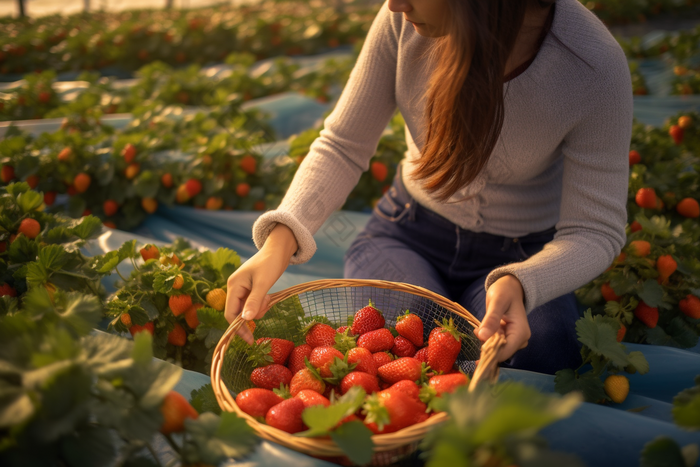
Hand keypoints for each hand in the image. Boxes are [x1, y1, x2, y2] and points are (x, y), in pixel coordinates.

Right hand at [224, 224, 297, 343]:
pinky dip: (259, 304)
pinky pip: (251, 303)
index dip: (238, 328)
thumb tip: (246, 319)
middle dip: (252, 314)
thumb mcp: (263, 284)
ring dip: (258, 308)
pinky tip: (267, 296)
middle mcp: (234, 287)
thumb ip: (254, 302)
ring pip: (246, 308)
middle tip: (267, 305)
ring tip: (268, 298)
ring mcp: (242, 287)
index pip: (230, 313)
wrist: (278, 249)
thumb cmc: (270, 263)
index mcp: (234, 285)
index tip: (250, 340)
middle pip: (238, 312)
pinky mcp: (249, 288)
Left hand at [475, 274, 530, 361]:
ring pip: (495, 349)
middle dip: (485, 345)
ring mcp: (514, 340)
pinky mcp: (507, 339)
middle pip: (499, 353)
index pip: (504, 352)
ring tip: (479, 328)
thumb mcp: (497, 302)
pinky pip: (494, 344)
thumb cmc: (505, 291)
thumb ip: (491, 319)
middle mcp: (520, 340)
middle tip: (477, 330)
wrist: (510, 288)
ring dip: (484, 341)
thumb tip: (482, 337)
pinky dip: (486, 339)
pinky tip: (481, 329)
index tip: (477, 341)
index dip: (489, 352)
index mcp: (521, 333)